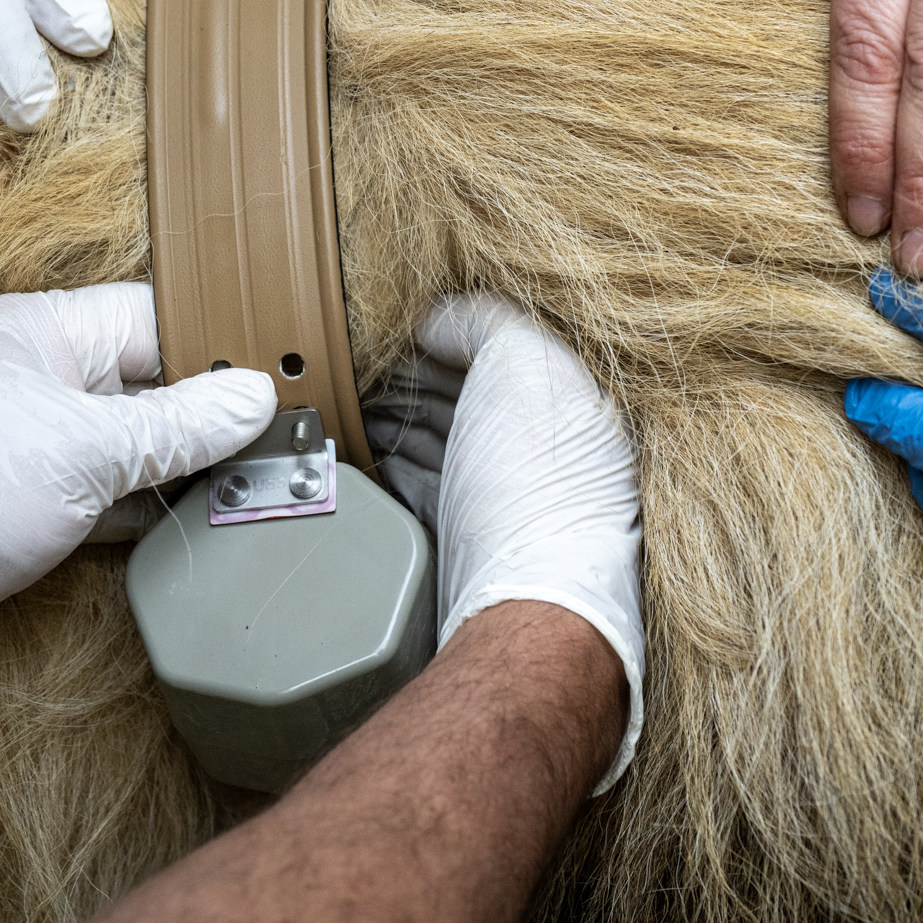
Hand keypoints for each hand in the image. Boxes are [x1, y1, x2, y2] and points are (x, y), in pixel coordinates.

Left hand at [0, 283, 275, 666]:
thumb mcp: (86, 452)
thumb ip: (178, 426)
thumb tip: (255, 398)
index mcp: (50, 333)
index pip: (162, 320)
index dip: (224, 350)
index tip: (283, 386)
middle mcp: (42, 376)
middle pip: (153, 383)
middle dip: (211, 417)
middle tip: (279, 448)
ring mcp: (31, 438)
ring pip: (131, 441)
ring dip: (180, 467)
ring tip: (248, 485)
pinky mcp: (22, 495)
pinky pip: (103, 490)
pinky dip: (143, 506)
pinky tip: (189, 524)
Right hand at [365, 294, 643, 788]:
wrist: (525, 601)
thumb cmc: (537, 484)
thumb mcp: (524, 360)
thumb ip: (484, 323)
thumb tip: (438, 322)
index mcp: (566, 402)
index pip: (495, 352)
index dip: (443, 335)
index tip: (395, 327)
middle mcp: (538, 451)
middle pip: (464, 397)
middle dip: (413, 376)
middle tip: (363, 361)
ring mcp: (498, 499)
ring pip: (437, 442)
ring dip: (395, 419)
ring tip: (356, 400)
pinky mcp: (463, 541)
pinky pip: (418, 489)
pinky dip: (390, 467)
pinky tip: (370, 457)